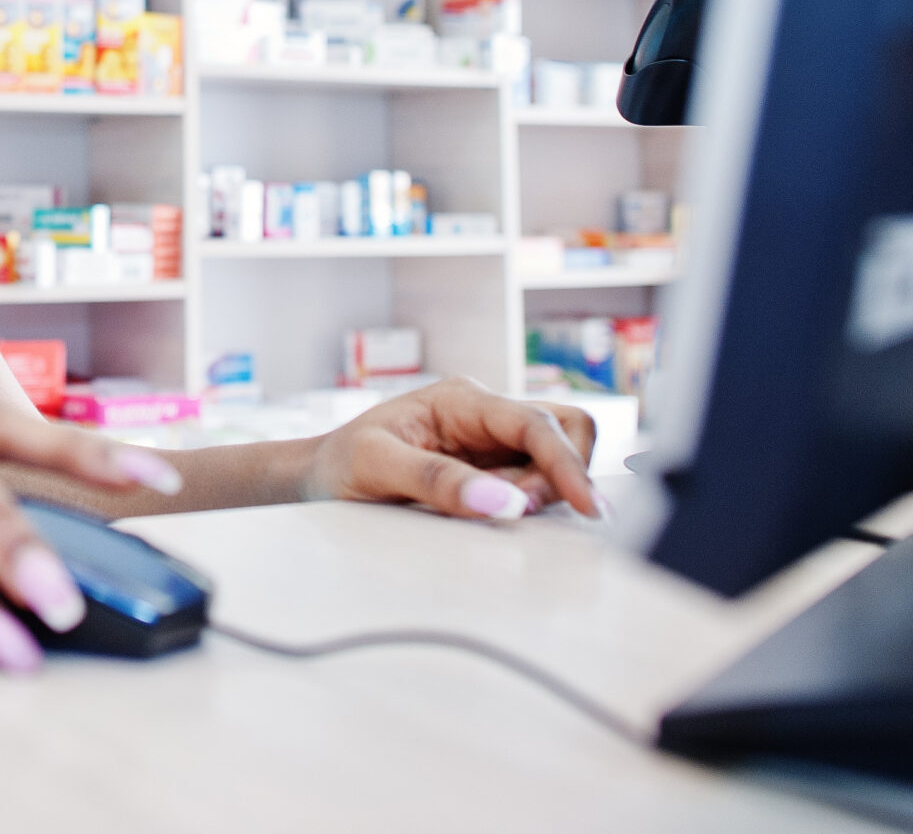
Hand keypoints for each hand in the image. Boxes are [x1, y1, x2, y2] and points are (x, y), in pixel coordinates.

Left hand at [303, 378, 599, 521]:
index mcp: (461, 399)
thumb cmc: (342, 463)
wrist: (321, 477)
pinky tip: (496, 512)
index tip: (590, 507)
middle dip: (560, 475)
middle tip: (518, 509)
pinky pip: (539, 482)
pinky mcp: (495, 469)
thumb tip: (502, 502)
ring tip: (493, 509)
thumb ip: (436, 480)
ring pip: (558, 457)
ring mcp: (494, 441)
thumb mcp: (375, 466)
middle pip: (565, 430)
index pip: (535, 423)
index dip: (567, 465)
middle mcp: (486, 414)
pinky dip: (534, 502)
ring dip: (545, 491)